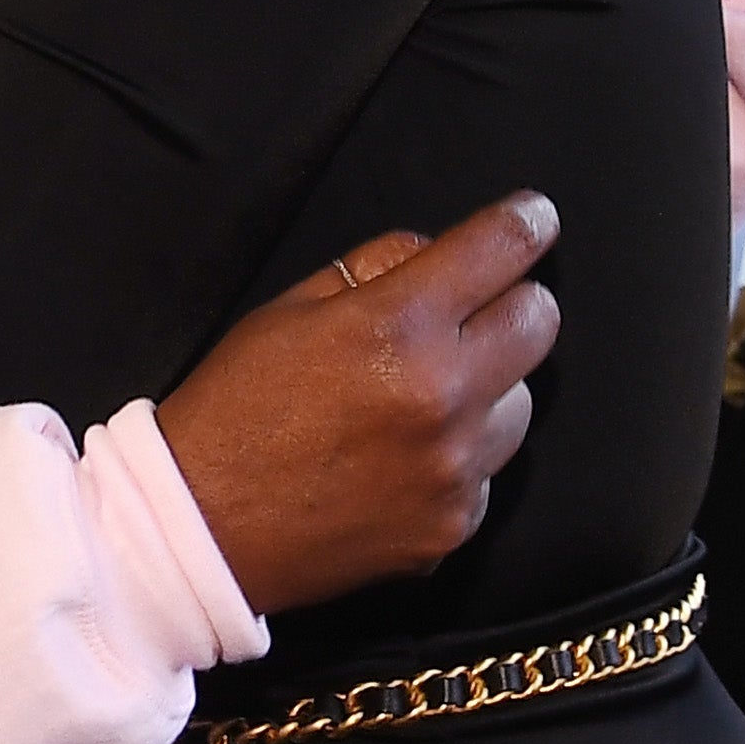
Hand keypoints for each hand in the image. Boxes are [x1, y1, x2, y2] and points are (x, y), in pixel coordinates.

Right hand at [158, 193, 558, 614]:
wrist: (205, 526)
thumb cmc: (236, 406)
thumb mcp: (289, 308)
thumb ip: (374, 267)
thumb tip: (438, 253)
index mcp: (398, 326)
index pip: (499, 250)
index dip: (527, 222)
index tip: (535, 217)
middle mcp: (444, 395)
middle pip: (539, 322)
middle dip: (514, 301)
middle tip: (476, 308)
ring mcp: (457, 468)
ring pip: (522, 402)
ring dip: (489, 385)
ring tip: (425, 395)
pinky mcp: (456, 525)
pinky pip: (488, 470)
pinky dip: (460, 454)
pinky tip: (404, 456)